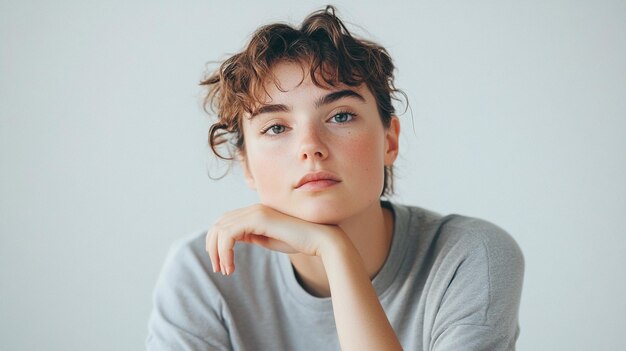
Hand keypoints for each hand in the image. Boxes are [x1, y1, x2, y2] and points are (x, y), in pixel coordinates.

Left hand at [205, 204, 340, 274]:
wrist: (319, 239)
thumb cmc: (298, 241)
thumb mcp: (268, 239)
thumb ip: (252, 236)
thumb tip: (235, 240)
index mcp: (256, 212)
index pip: (226, 222)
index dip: (217, 242)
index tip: (221, 263)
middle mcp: (253, 208)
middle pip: (218, 223)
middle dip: (212, 247)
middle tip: (217, 268)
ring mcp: (255, 211)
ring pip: (221, 229)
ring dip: (218, 252)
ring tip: (224, 270)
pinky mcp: (258, 218)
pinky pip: (229, 235)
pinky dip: (225, 252)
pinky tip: (231, 266)